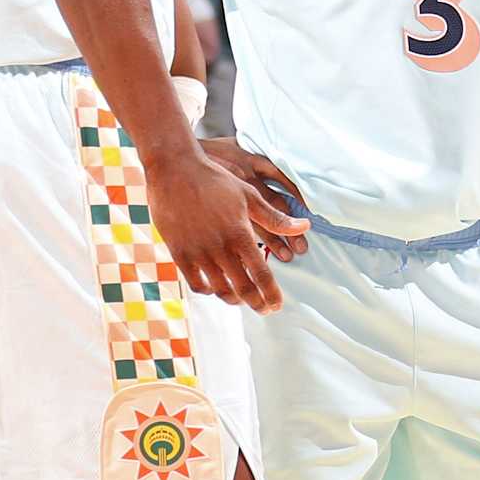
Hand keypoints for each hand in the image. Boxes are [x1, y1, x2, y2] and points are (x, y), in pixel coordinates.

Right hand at [143, 144, 306, 311]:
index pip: (261, 274)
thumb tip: (304, 227)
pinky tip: (216, 287)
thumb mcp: (249, 196)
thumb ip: (275, 218)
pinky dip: (209, 290)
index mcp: (239, 234)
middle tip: (265, 309)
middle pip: (242, 288)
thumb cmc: (215, 180)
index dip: (271, 294)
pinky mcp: (179, 253)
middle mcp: (219, 247)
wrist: (175, 170)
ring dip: (234, 299)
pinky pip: (196, 283)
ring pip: (219, 290)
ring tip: (242, 299)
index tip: (277, 305)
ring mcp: (197, 252)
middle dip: (257, 303)